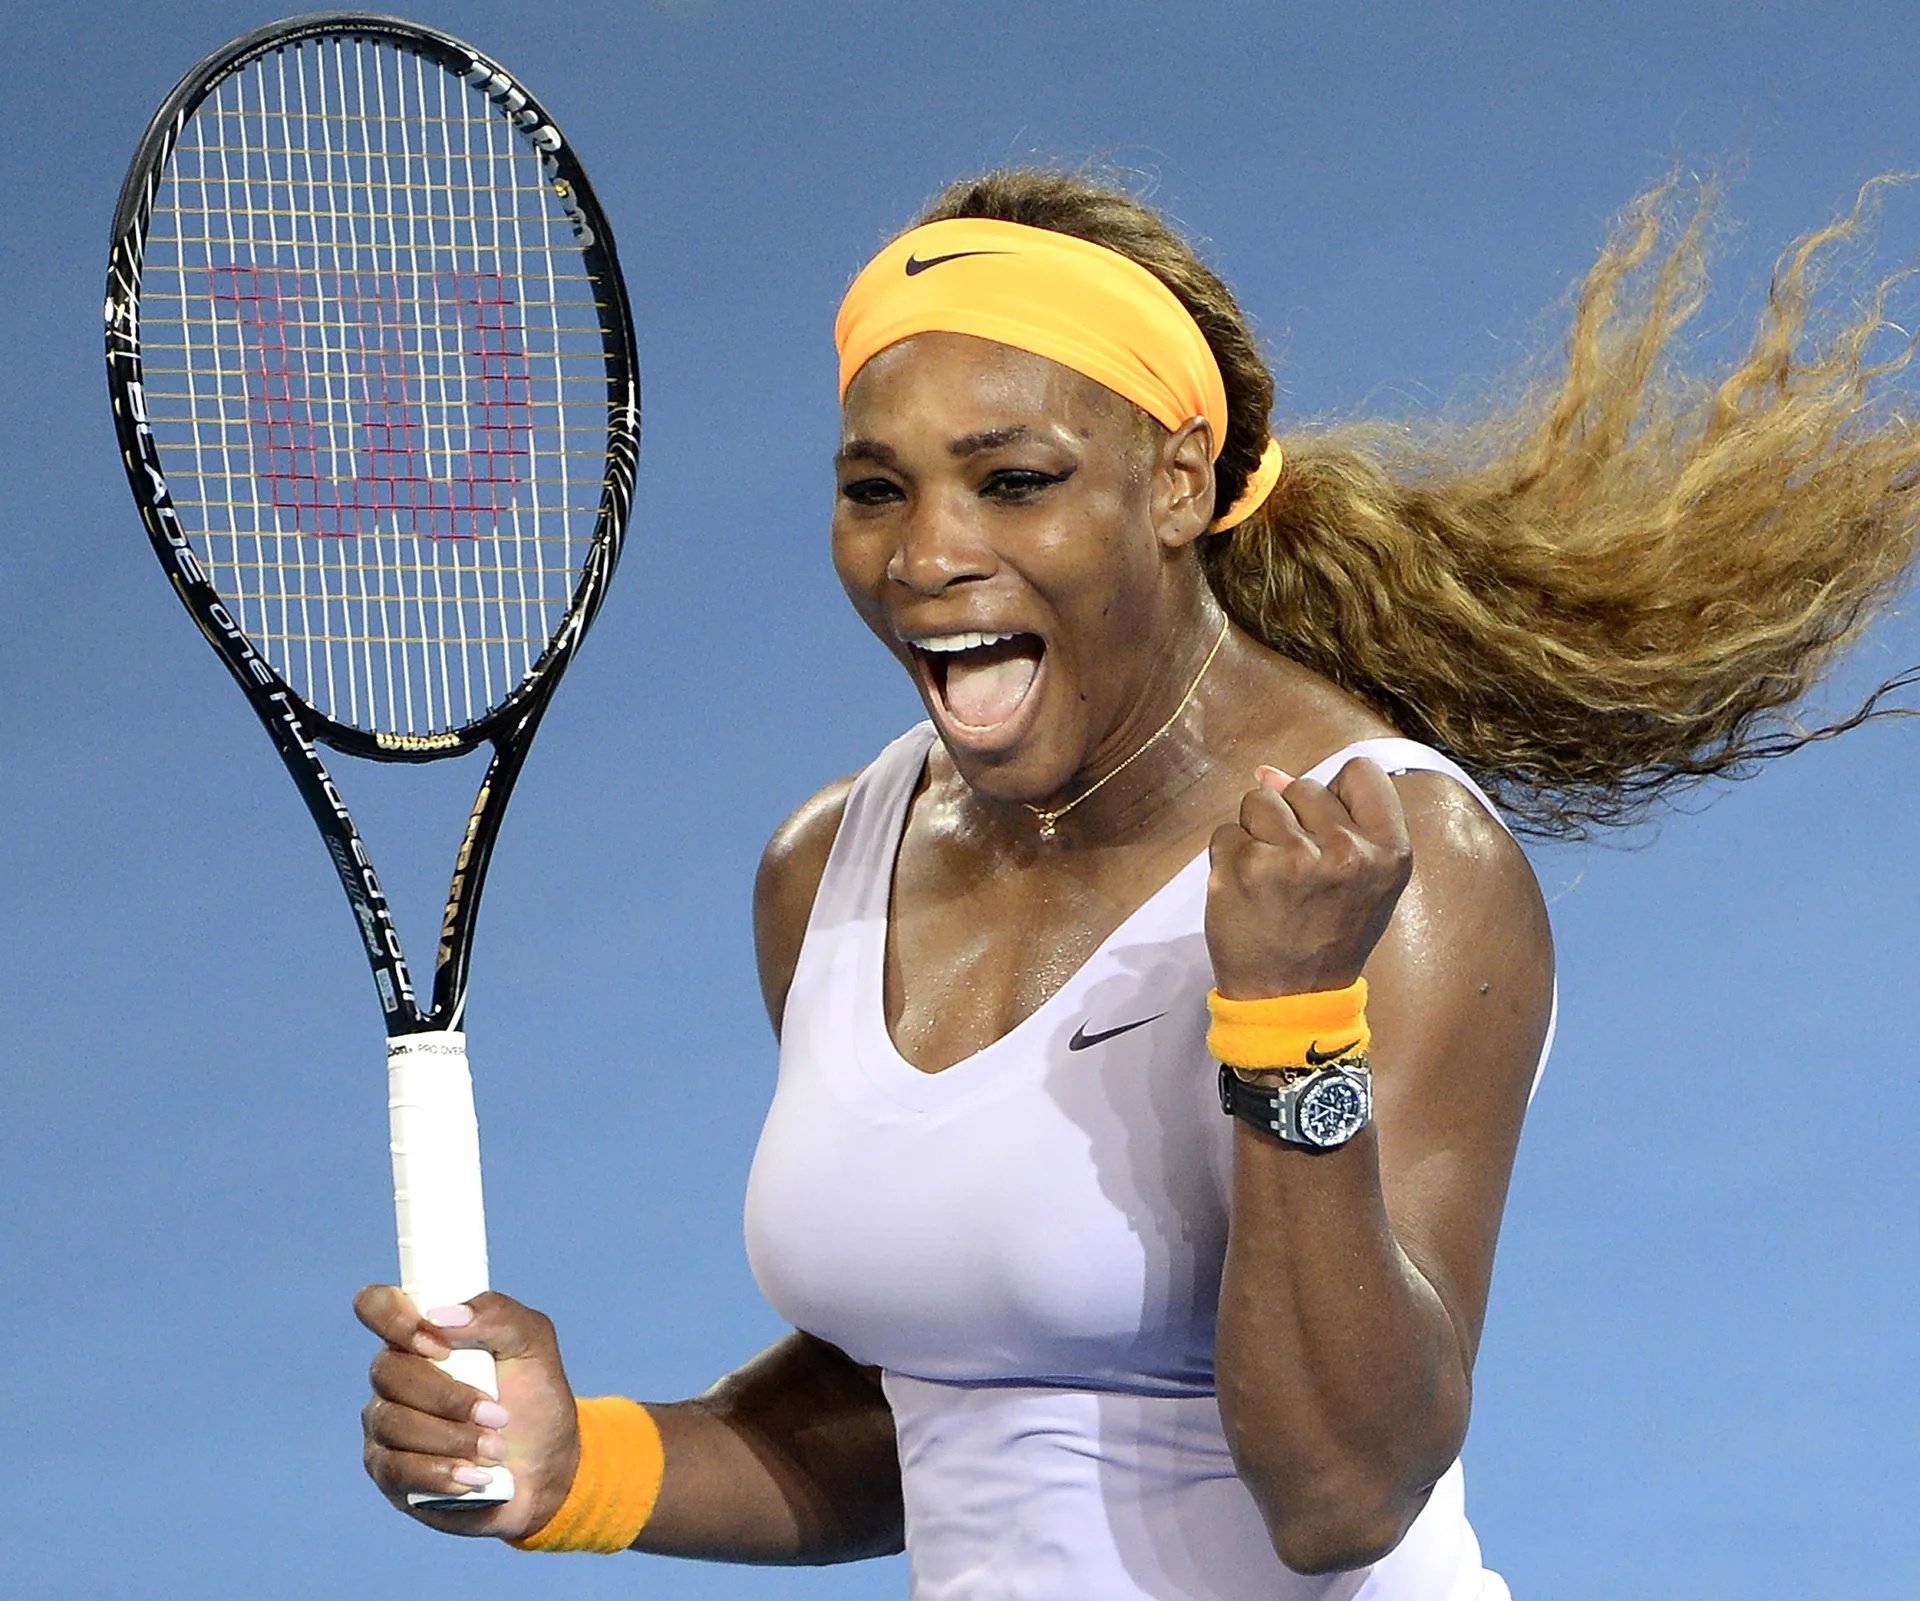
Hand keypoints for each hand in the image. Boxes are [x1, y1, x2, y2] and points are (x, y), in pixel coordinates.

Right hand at [355, 1285, 580, 1538]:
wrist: (546, 1467)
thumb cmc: (535, 1397)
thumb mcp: (534, 1345)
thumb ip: (497, 1315)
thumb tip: (443, 1315)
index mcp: (423, 1334)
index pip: (377, 1306)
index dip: (397, 1321)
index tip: (442, 1347)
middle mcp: (395, 1376)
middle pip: (388, 1372)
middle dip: (448, 1397)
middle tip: (498, 1415)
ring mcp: (386, 1425)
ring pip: (393, 1423)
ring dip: (452, 1438)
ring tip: (495, 1450)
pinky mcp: (389, 1474)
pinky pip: (396, 1470)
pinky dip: (441, 1472)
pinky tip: (474, 1478)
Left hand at [1206, 758, 1413, 998]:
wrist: (1291, 999)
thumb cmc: (1329, 936)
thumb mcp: (1362, 881)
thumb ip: (1337, 821)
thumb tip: (1270, 772)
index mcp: (1389, 853)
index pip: (1362, 773)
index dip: (1336, 794)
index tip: (1327, 827)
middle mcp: (1346, 851)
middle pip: (1303, 786)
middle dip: (1292, 819)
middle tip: (1297, 871)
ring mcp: (1293, 858)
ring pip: (1259, 800)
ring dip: (1257, 833)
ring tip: (1270, 878)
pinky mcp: (1244, 868)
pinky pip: (1226, 831)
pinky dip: (1229, 856)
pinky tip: (1246, 889)